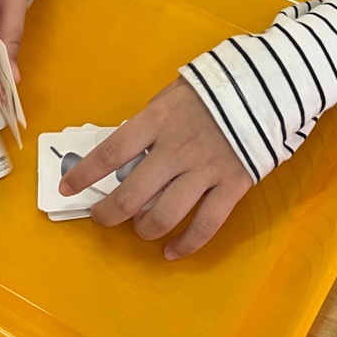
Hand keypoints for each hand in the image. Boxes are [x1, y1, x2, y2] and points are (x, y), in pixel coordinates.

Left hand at [60, 78, 253, 258]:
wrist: (269, 84)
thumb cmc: (215, 87)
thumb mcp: (173, 94)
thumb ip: (151, 123)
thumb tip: (128, 154)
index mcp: (158, 121)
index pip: (111, 152)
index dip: (84, 174)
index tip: (66, 188)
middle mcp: (176, 149)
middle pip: (131, 194)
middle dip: (108, 212)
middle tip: (101, 216)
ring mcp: (205, 170)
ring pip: (163, 214)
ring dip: (143, 229)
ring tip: (139, 228)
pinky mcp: (232, 185)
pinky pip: (205, 225)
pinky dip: (185, 244)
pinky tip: (172, 252)